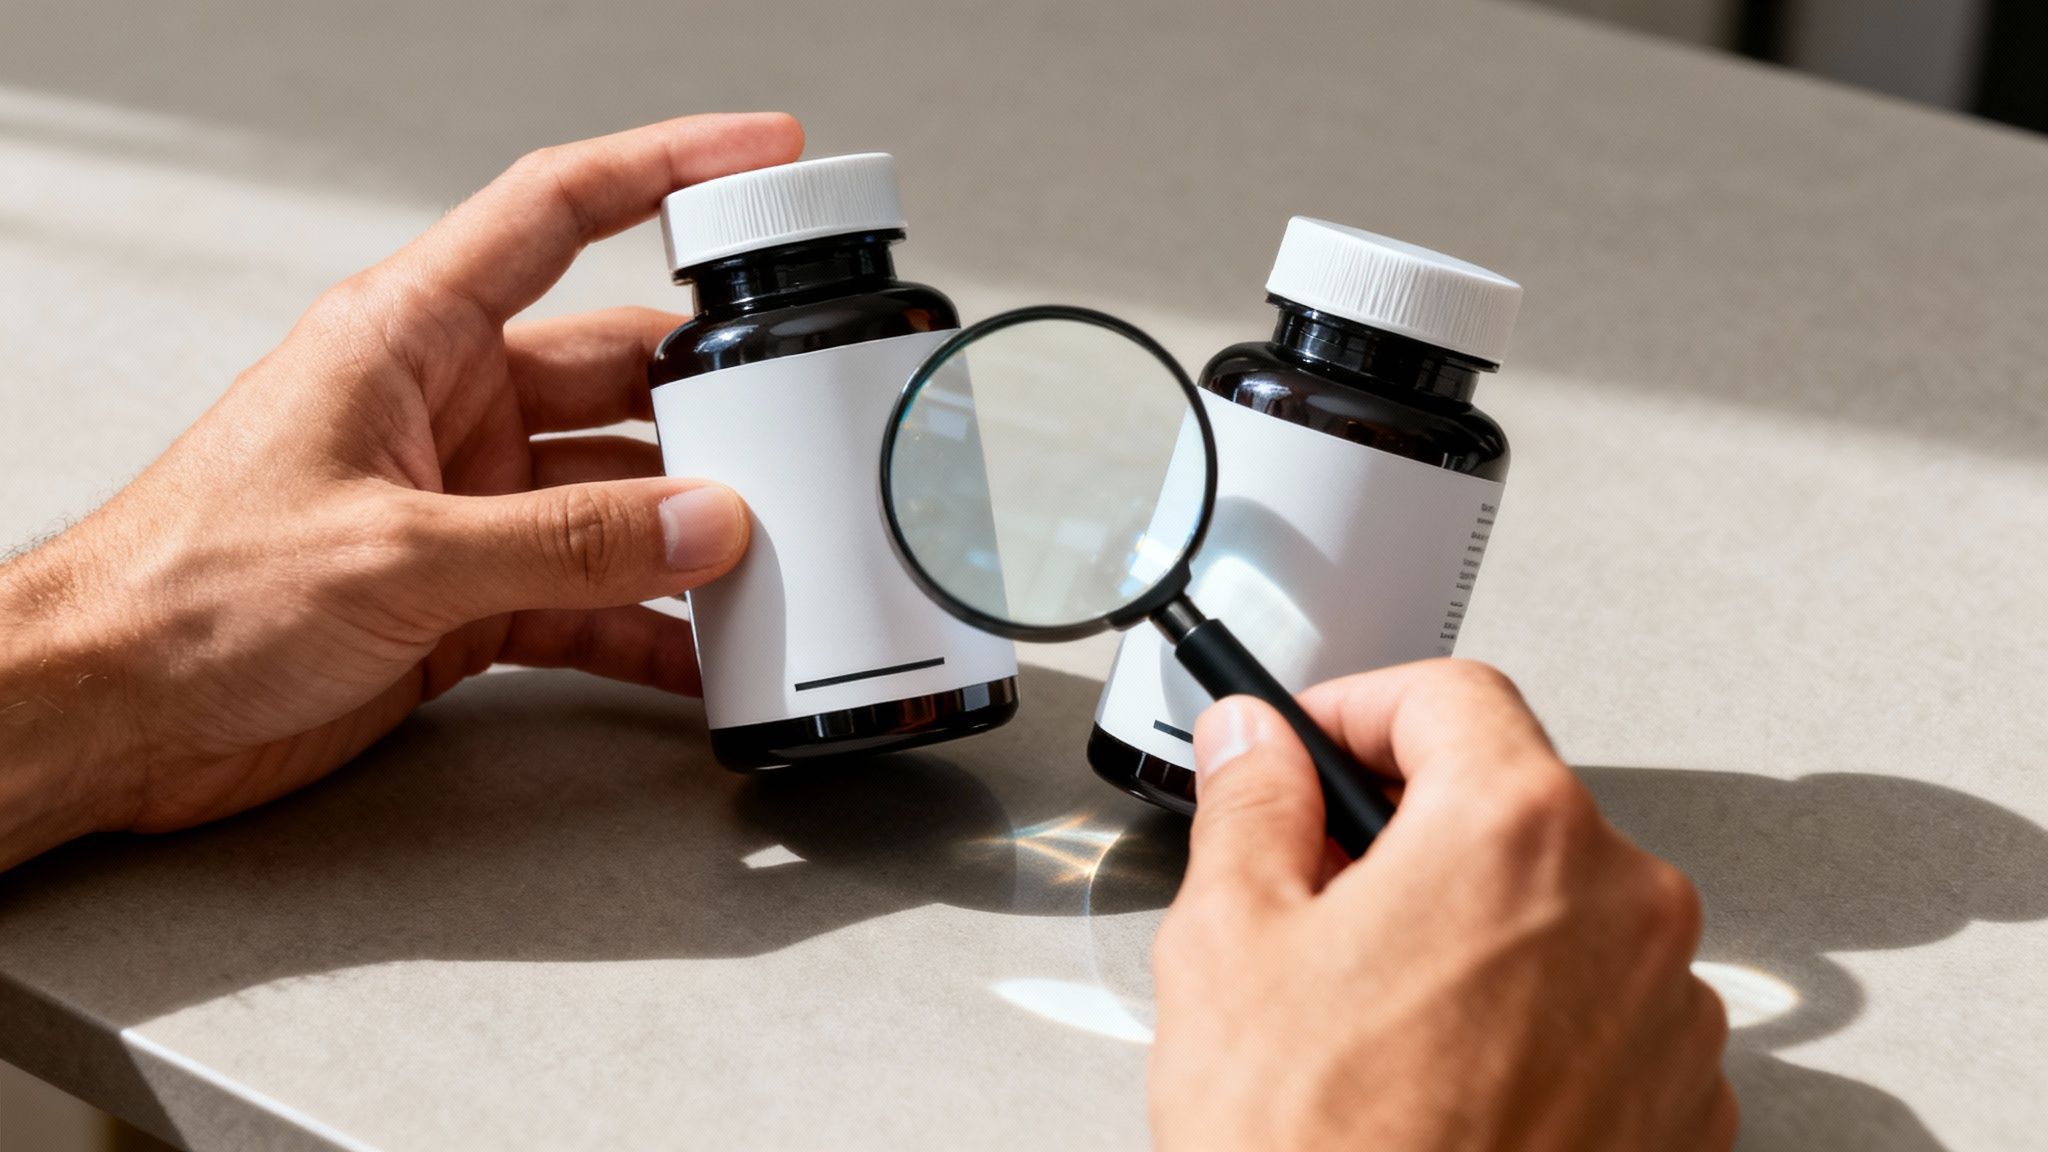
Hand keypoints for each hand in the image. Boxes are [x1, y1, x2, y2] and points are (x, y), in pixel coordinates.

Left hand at [0, 113, 804, 868]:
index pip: (557, 212)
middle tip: (794, 433)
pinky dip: (643, 626)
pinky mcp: (466, 592)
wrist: (108, 713)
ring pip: (614, 492)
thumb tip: (701, 523)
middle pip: (617, 369)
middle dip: (708, 399)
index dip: (665, 166)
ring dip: (683, 530)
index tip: (759, 152)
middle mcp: (446, 407)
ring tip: (761, 560)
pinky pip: (586, 595)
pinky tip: (693, 657)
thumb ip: (564, 541)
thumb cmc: (183, 592)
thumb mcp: (395, 553)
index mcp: (409, 337)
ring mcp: (463, 501)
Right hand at [1149, 660, 1734, 1150]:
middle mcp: (1626, 906)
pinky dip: (1529, 1011)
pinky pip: (1602, 1007)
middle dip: (1409, 828)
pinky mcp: (1682, 1106)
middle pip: (1511, 802)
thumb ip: (1251, 806)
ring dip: (1473, 924)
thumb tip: (1256, 745)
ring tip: (1374, 1006)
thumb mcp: (1231, 944)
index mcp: (1517, 832)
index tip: (1316, 740)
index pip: (1451, 697)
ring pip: (1559, 909)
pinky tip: (1442, 1071)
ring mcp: (1669, 1013)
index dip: (1361, 706)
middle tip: (1319, 885)